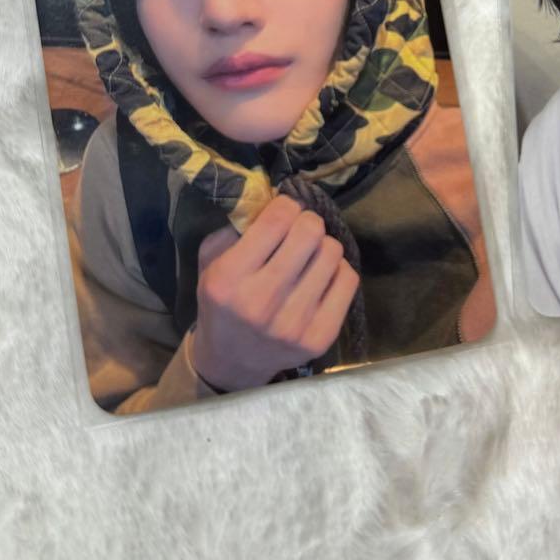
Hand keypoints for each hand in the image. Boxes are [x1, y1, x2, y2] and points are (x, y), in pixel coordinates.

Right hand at [189, 195, 359, 392]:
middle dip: (307, 222)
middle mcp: (261, 302)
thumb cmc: (222, 302)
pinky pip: (348, 279)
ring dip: (322, 246)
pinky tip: (320, 277)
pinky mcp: (321, 338)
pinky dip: (337, 270)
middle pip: (311, 231)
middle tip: (299, 230)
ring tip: (308, 256)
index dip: (286, 205)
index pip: (278, 218)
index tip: (283, 211)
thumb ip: (237, 226)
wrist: (232, 363)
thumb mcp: (211, 261)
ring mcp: (294, 324)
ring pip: (333, 252)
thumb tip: (275, 196)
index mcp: (229, 279)